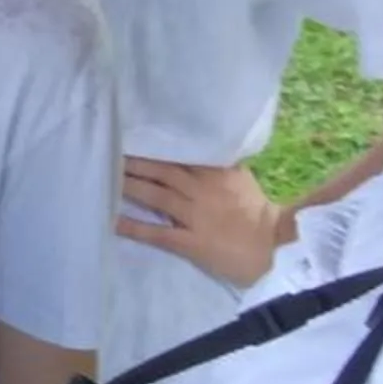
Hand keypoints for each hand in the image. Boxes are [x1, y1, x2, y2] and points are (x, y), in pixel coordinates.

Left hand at [117, 156, 289, 288]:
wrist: (274, 247)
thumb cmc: (257, 211)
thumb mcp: (240, 178)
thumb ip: (219, 162)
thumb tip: (200, 144)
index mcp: (214, 174)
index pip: (178, 155)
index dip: (154, 147)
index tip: (131, 136)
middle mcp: (201, 191)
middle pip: (161, 172)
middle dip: (135, 163)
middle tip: (109, 153)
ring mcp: (195, 217)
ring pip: (156, 197)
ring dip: (131, 187)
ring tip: (107, 177)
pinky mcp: (191, 243)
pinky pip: (158, 234)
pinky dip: (135, 227)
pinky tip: (113, 220)